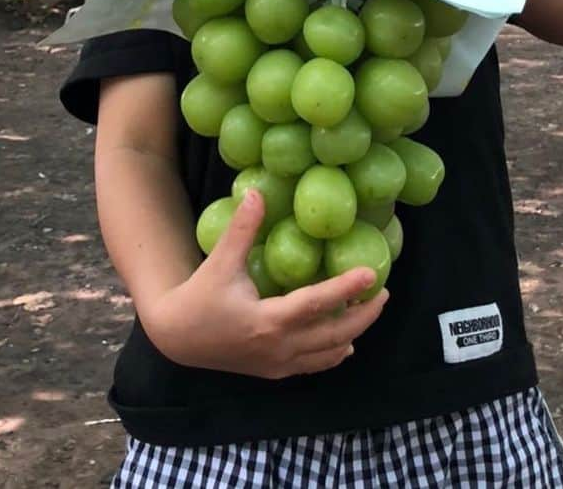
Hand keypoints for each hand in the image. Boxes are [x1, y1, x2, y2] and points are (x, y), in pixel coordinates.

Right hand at [141, 190, 388, 378]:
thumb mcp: (221, 261)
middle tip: (384, 292)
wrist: (178, 338)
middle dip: (363, 314)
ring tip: (372, 309)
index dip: (345, 289)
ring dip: (354, 332)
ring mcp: (278, 363)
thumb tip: (257, 191)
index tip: (372, 274)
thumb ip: (242, 229)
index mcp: (267, 320)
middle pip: (334, 335)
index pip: (316, 304)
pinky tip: (347, 342)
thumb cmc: (200, 296)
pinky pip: (314, 364)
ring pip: (329, 353)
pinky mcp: (275, 371)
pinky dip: (335, 352)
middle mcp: (278, 347)